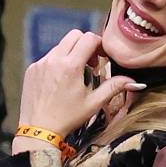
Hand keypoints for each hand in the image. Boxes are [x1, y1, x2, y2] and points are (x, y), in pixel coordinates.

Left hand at [17, 30, 144, 140]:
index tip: (102, 57)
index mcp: (70, 66)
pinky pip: (48, 57)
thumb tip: (133, 81)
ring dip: (71, 54)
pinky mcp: (32, 69)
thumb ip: (113, 87)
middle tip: (90, 64)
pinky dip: (57, 63)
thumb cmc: (68, 118)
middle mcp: (53, 60)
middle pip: (74, 35)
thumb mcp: (93, 103)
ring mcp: (40, 63)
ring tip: (75, 75)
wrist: (39, 131)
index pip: (89, 38)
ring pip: (60, 46)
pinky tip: (60, 82)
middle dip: (85, 45)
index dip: (99, 44)